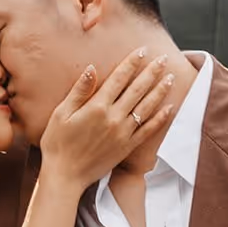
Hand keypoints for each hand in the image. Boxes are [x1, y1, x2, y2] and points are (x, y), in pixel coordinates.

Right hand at [38, 49, 175, 192]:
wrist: (65, 176)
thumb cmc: (57, 144)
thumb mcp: (61, 113)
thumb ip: (79, 91)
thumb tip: (92, 68)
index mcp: (97, 107)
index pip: (119, 78)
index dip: (132, 62)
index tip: (143, 50)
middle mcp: (114, 118)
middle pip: (138, 90)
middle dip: (152, 72)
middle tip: (163, 58)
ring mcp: (123, 133)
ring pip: (147, 107)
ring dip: (160, 91)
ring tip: (170, 78)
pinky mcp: (127, 147)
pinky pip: (148, 130)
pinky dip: (160, 118)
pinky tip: (169, 108)